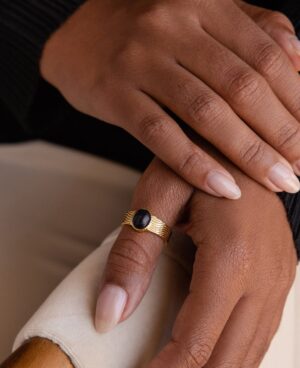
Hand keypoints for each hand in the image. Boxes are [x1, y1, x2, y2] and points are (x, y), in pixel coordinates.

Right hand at [40, 0, 299, 197]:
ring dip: (247, 153)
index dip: (296, 102)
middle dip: (279, 133)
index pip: (266, 57)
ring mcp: (141, 60)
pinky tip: (224, 187)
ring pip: (205, 111)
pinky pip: (160, 133)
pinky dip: (195, 163)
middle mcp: (175, 26)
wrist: (79, 38)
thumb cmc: (148, 35)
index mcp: (205, 6)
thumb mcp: (201, 21)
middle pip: (241, 86)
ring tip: (278, 182)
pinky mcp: (115, 93)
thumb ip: (251, 32)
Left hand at [96, 139, 296, 367]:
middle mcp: (265, 282)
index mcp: (233, 258)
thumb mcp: (159, 193)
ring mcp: (278, 288)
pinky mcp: (278, 288)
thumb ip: (133, 253)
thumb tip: (107, 318)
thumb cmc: (202, 160)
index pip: (192, 346)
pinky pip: (256, 350)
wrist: (250, 144)